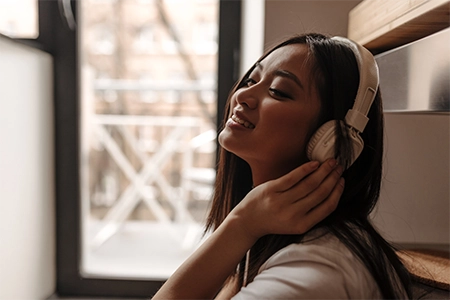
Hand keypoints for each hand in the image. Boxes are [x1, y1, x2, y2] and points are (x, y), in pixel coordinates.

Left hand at [228, 159, 343, 240]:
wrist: (248, 221)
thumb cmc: (272, 220)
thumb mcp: (294, 223)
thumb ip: (310, 212)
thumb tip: (330, 192)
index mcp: (302, 224)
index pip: (327, 206)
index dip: (337, 191)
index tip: (342, 181)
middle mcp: (293, 214)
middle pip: (320, 192)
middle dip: (332, 178)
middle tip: (339, 167)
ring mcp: (281, 201)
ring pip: (309, 183)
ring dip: (323, 171)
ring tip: (330, 163)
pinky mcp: (272, 189)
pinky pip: (293, 177)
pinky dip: (306, 169)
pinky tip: (314, 163)